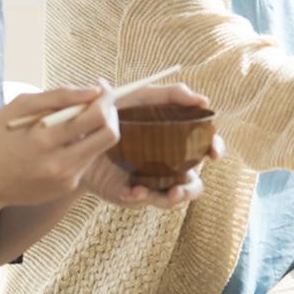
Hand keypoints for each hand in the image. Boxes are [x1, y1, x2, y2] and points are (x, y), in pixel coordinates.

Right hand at [0, 86, 117, 210]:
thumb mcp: (19, 107)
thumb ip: (58, 96)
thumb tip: (93, 90)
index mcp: (44, 139)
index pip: (95, 117)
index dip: (105, 99)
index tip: (101, 89)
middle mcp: (59, 163)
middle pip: (110, 135)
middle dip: (110, 114)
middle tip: (98, 103)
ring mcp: (66, 179)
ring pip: (100, 148)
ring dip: (95, 130)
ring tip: (74, 122)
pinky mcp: (67, 187)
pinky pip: (86, 161)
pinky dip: (81, 147)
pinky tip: (61, 143)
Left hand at [78, 82, 217, 208]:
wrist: (78, 135)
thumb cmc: (115, 112)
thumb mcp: (141, 97)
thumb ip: (168, 94)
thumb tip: (199, 97)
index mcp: (176, 140)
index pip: (205, 145)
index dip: (215, 148)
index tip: (213, 151)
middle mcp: (169, 164)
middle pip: (194, 181)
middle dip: (190, 187)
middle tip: (180, 187)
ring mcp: (152, 180)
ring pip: (173, 195)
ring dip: (172, 196)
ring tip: (165, 194)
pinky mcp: (133, 191)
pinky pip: (143, 199)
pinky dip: (140, 196)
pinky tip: (131, 190)